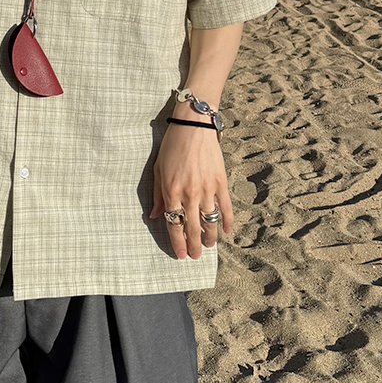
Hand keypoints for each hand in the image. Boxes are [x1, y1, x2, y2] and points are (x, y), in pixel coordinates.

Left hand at [149, 120, 233, 259]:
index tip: (180, 254)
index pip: (175, 224)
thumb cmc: (172, 146)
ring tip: (208, 246)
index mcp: (172, 191)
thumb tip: (154, 216)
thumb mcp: (158, 169)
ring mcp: (208, 188)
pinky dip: (227, 221)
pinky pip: (226, 207)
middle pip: (193, 228)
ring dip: (210, 237)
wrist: (193, 126)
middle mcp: (190, 193)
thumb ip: (158, 194)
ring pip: (210, 221)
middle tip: (195, 256)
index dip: (178, 242)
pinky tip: (226, 231)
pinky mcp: (221, 182)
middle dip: (194, 245)